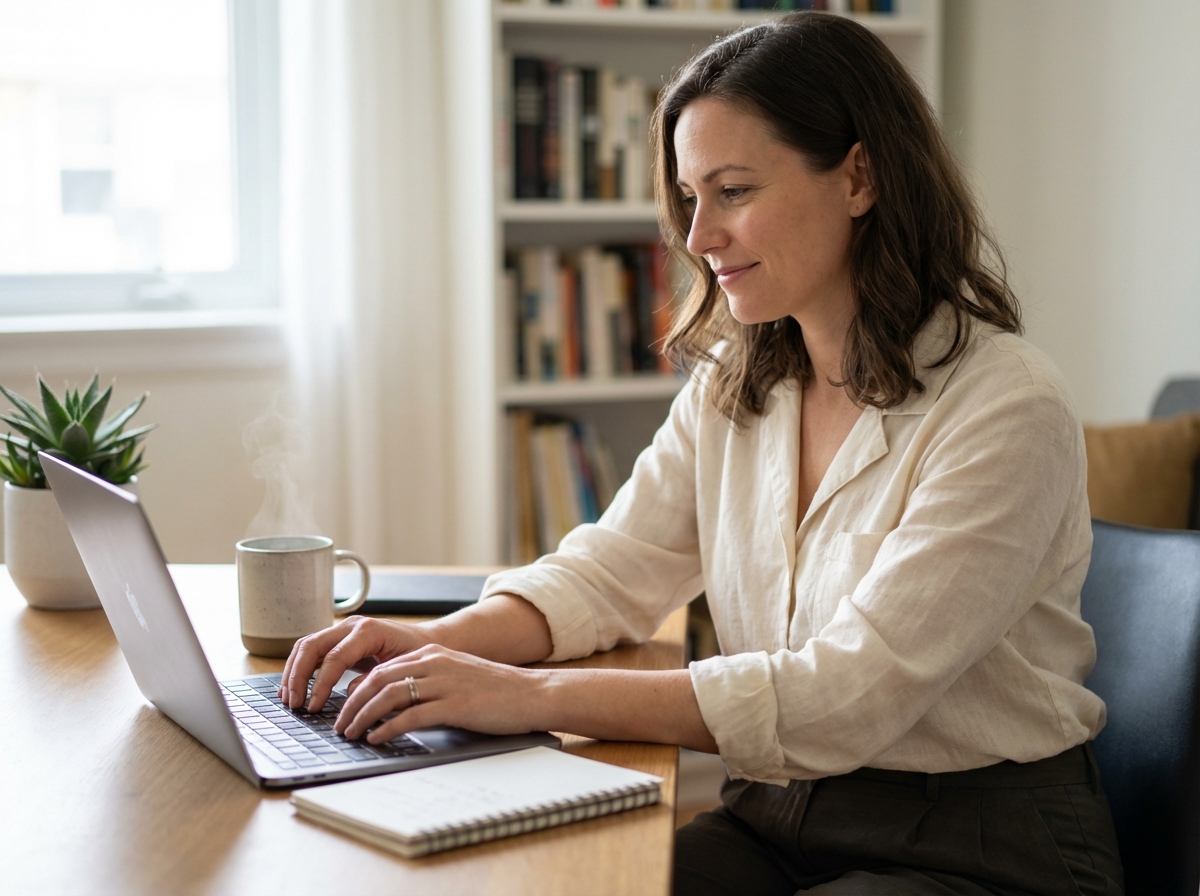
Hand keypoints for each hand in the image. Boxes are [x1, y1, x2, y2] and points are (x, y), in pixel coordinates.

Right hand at [278, 616, 432, 710]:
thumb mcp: (400, 670)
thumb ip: (375, 681)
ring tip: (288, 697)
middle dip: (298, 676)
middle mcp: (352, 626)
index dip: (320, 684)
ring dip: (293, 671)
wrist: (427, 641)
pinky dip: (299, 667)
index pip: (333, 658)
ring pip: (306, 645)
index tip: (313, 707)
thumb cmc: (417, 655)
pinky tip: (293, 687)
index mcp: (368, 631)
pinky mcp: (339, 638)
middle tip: (294, 703)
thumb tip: (348, 696)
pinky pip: (312, 650)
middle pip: (311, 646)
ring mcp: (343, 629)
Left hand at [334, 644, 546, 743]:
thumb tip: (393, 704)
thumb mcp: (456, 677)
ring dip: (363, 717)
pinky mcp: (455, 705)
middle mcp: (434, 663)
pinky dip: (388, 728)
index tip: (344, 709)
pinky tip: (377, 739)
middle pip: (378, 680)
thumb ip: (427, 682)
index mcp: (433, 654)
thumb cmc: (496, 691)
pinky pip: (411, 716)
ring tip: (351, 734)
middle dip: (352, 704)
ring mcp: (445, 683)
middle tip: (340, 725)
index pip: (382, 669)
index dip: (358, 690)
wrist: (533, 694)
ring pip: (389, 696)